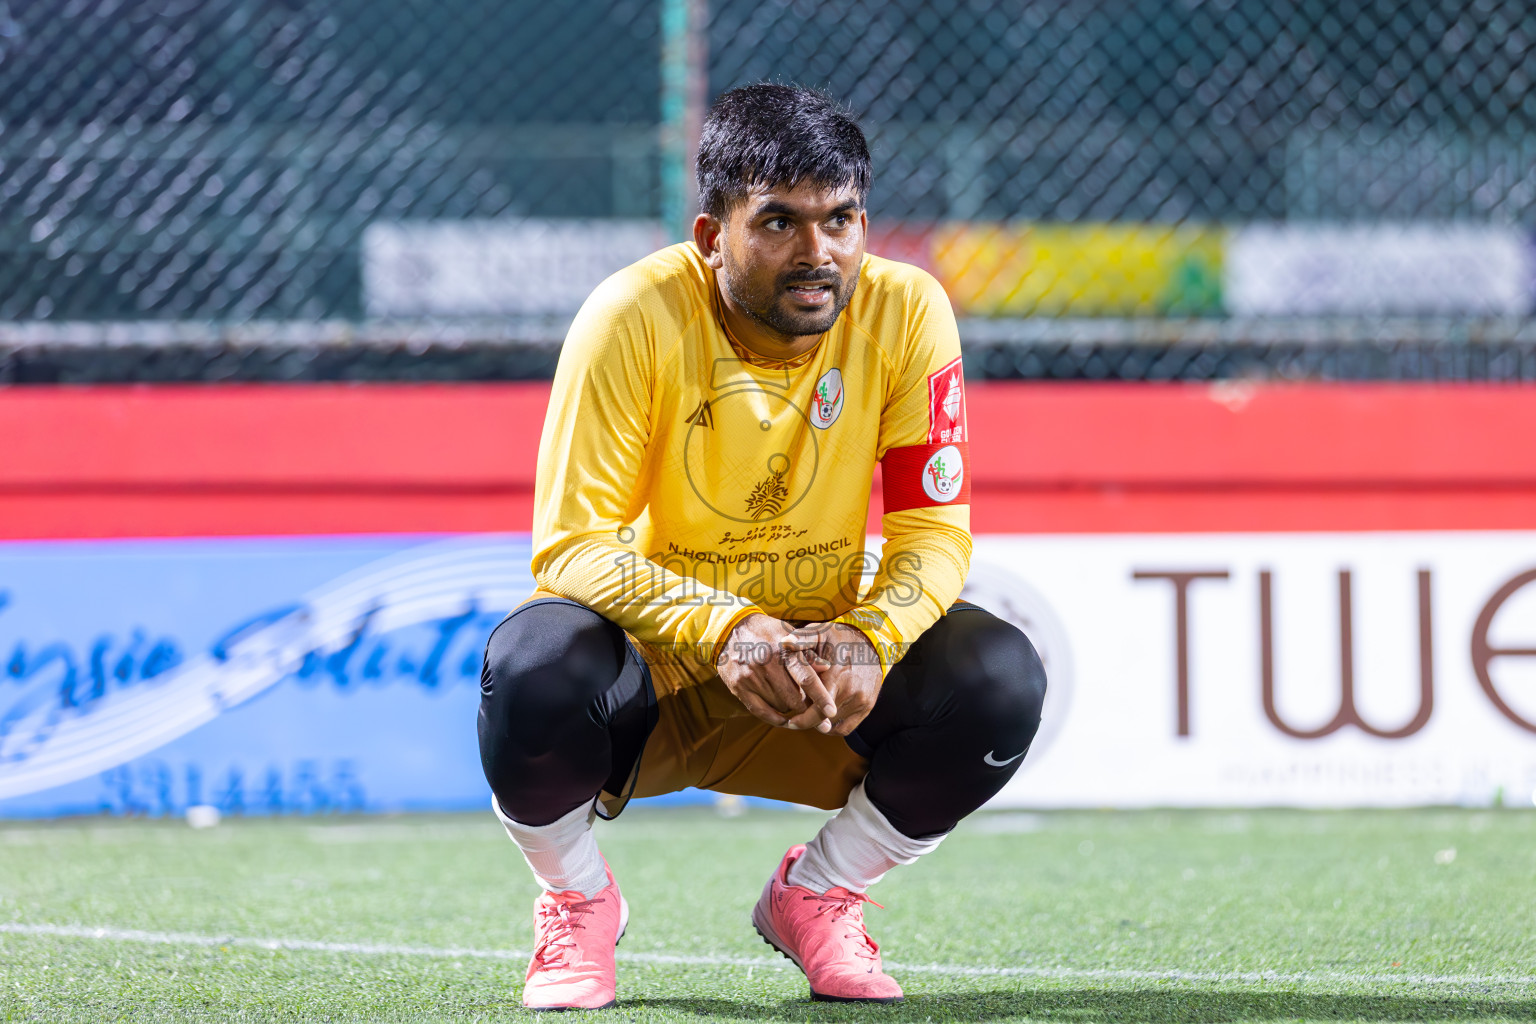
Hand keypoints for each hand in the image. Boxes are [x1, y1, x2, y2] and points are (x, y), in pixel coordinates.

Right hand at [718, 614, 837, 730]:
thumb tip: (827, 667)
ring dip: (790, 707)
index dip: (821, 697)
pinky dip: (774, 717)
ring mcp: (751, 678)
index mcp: (783, 650)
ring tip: (791, 697)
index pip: (807, 679)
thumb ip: (807, 652)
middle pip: (795, 699)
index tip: (831, 711)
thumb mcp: (787, 634)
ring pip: (780, 706)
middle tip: (811, 703)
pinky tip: (783, 718)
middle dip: (806, 704)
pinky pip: (761, 711)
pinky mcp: (739, 688)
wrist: (728, 629)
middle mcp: (767, 665)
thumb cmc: (764, 631)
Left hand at [781, 623, 881, 736]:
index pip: (816, 710)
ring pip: (834, 725)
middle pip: (824, 720)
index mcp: (836, 677)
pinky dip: (834, 726)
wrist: (872, 643)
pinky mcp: (867, 706)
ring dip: (821, 723)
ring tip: (809, 716)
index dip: (802, 719)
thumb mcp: (821, 632)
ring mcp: (861, 701)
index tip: (790, 721)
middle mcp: (851, 692)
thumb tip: (785, 642)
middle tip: (795, 722)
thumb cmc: (840, 637)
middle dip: (808, 722)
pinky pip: (847, 727)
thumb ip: (802, 638)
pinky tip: (825, 719)